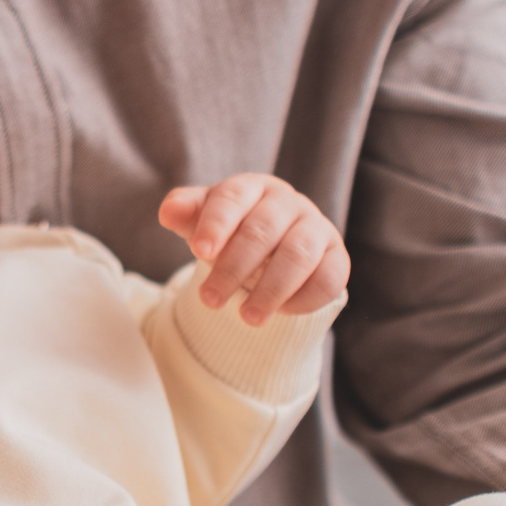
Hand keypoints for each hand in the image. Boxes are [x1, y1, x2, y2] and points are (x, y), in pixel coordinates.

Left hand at [159, 173, 349, 324]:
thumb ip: (186, 214)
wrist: (272, 255)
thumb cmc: (232, 234)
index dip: (216, 224)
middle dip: (234, 267)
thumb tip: (169, 211)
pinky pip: (329, 277)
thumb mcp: (204, 223)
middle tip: (210, 299)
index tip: (199, 252)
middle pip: (263, 230)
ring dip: (271, 289)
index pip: (233, 198)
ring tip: (246, 318)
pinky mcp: (337, 258)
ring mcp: (317, 229)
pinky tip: (282, 313)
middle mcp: (289, 203)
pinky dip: (305, 298)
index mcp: (253, 188)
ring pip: (298, 255)